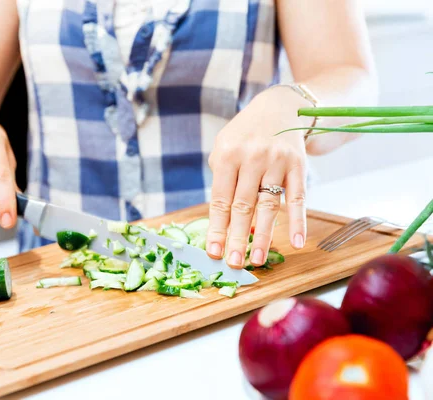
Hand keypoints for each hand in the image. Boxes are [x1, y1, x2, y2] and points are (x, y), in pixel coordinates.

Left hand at [206, 87, 309, 267]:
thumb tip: (225, 222)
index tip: (213, 253)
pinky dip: (298, 221)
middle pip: (243, 206)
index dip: (217, 229)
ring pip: (269, 206)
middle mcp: (252, 158)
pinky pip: (298, 197)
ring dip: (263, 236)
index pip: (220, 200)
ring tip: (257, 260)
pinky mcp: (298, 165)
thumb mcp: (224, 147)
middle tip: (233, 264)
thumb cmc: (245, 136)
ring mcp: (277, 162)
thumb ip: (223, 180)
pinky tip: (295, 242)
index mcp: (227, 155)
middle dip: (236, 238)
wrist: (280, 108)